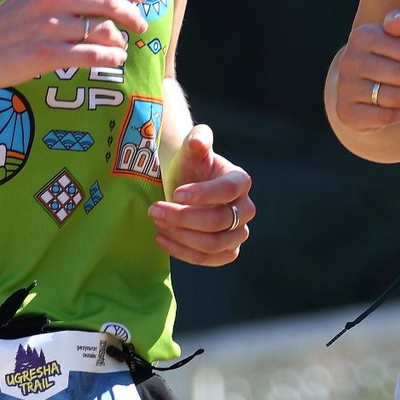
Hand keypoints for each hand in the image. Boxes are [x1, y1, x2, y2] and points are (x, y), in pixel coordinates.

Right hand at [0, 0, 145, 97]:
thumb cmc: (3, 26)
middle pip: (110, 0)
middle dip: (133, 14)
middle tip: (140, 25)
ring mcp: (48, 26)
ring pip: (103, 29)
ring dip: (120, 40)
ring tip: (121, 47)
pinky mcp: (45, 54)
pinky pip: (92, 55)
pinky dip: (110, 58)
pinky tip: (114, 60)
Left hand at [149, 126, 253, 266]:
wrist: (185, 185)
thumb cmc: (190, 165)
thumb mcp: (191, 148)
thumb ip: (197, 140)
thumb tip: (199, 141)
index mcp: (240, 180)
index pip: (227, 191)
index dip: (202, 194)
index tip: (175, 193)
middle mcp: (245, 209)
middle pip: (220, 221)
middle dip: (184, 217)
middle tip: (155, 210)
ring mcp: (238, 233)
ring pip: (215, 244)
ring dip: (182, 237)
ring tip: (157, 224)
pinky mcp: (227, 251)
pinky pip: (209, 260)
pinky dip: (184, 253)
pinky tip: (161, 239)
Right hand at [330, 10, 399, 131]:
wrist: (359, 88)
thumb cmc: (386, 58)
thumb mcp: (394, 37)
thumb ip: (399, 24)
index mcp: (362, 36)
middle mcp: (349, 60)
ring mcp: (345, 87)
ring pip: (396, 97)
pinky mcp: (346, 111)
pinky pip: (386, 117)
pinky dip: (398, 114)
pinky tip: (396, 108)